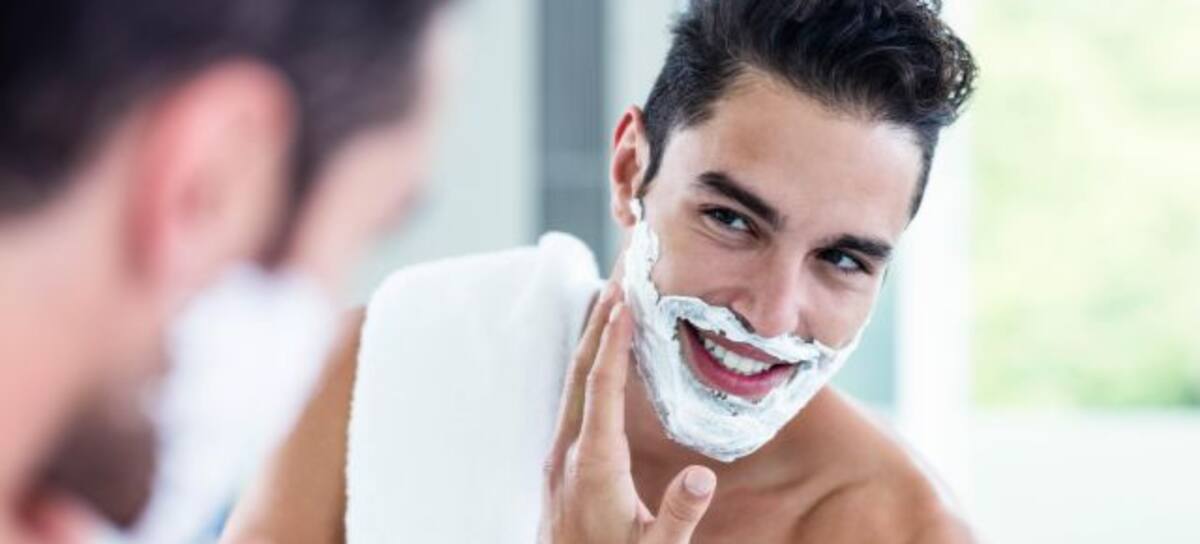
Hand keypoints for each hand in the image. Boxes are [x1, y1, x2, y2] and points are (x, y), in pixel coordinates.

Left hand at [539, 283, 715, 542]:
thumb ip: (679, 515)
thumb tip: (704, 475)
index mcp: (592, 465)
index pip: (602, 390)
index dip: (614, 344)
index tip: (624, 302)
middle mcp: (568, 450)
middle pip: (581, 371)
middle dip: (600, 320)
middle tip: (619, 276)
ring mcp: (559, 453)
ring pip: (573, 381)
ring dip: (593, 338)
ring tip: (612, 298)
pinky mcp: (560, 460)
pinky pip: (573, 398)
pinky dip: (590, 365)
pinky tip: (602, 355)